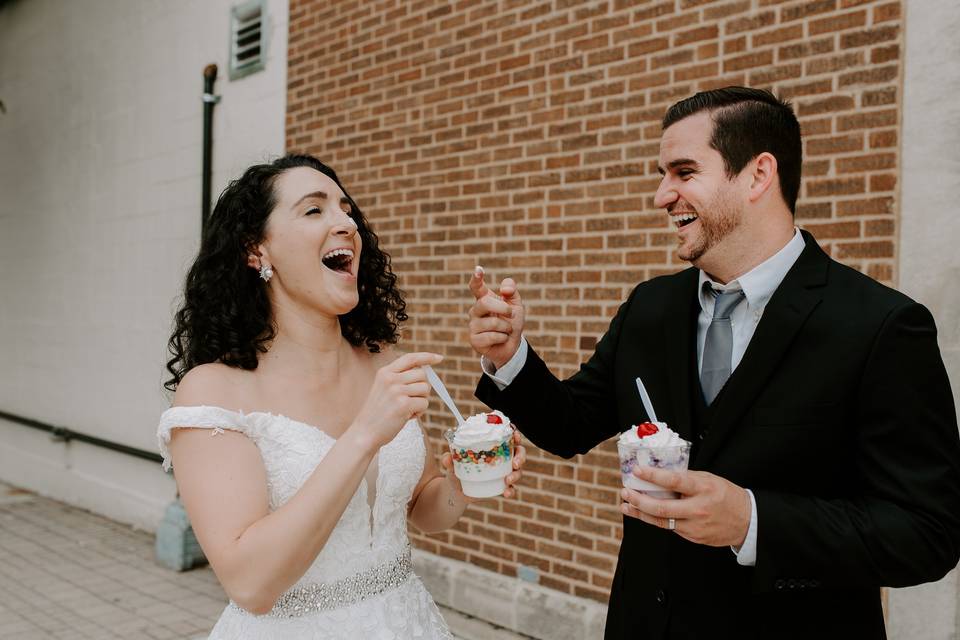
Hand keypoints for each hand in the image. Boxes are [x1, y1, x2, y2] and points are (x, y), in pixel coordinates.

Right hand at [353, 352, 442, 448]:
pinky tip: (406, 416)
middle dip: (423, 388)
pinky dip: (419, 412)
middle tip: (412, 399)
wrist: (365, 432)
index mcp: (385, 372)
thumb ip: (400, 378)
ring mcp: (396, 391)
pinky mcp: (403, 405)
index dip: (426, 357)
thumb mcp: (383, 388)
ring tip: (407, 409)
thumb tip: (425, 372)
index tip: (439, 358)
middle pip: (422, 375)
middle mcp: (390, 379)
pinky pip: (424, 403)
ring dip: (421, 401)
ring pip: (425, 389)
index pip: (410, 358)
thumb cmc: (378, 413)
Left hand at [439, 429, 526, 500]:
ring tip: (507, 480)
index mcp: (492, 447)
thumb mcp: (452, 464)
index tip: (515, 436)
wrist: (455, 491)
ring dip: (516, 474)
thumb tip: (447, 457)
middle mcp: (502, 458)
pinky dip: (512, 490)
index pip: (507, 437)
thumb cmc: (456, 471)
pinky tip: (507, 493)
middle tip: (515, 463)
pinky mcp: (502, 486)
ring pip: (518, 470)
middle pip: (519, 452)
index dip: (514, 434)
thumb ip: (449, 460)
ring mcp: (504, 472)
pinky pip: (513, 488)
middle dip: (521, 456)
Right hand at [468, 267, 524, 368]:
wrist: (512, 345)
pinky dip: (503, 338)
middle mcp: (475, 311)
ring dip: (507, 327)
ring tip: (506, 331)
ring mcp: (473, 325)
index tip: (478, 269)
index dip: (476, 278)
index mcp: (483, 299)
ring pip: (493, 322)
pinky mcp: (474, 340)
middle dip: (503, 308)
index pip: (476, 287)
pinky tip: (500, 339)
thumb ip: (512, 291)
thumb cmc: (511, 322)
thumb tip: (504, 289)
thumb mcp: (516, 304)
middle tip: (511, 314)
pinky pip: (492, 336)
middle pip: (485, 302)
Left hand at [620, 467, 751, 547]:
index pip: (674, 481)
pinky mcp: (693, 538)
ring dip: (640, 513)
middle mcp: (698, 508)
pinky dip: (656, 519)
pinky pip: (670, 528)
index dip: (653, 476)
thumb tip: (661, 475)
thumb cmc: (727, 496)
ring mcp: (695, 526)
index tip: (638, 470)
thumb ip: (687, 478)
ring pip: (661, 521)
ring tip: (626, 505)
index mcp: (703, 488)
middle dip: (638, 500)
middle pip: (661, 508)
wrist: (747, 521)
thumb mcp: (709, 479)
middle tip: (625, 492)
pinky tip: (646, 513)